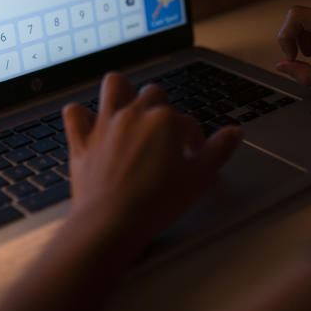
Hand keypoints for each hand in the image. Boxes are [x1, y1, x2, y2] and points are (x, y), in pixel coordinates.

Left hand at [63, 72, 241, 247]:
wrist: (111, 224)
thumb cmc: (155, 203)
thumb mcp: (199, 178)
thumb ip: (218, 150)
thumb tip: (234, 132)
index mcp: (163, 120)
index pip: (186, 119)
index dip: (193, 137)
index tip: (193, 154)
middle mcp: (133, 114)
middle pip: (153, 94)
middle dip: (163, 109)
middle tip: (166, 136)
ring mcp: (105, 124)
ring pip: (114, 86)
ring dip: (124, 92)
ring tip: (132, 109)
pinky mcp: (82, 140)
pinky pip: (75, 113)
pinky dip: (82, 115)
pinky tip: (92, 124)